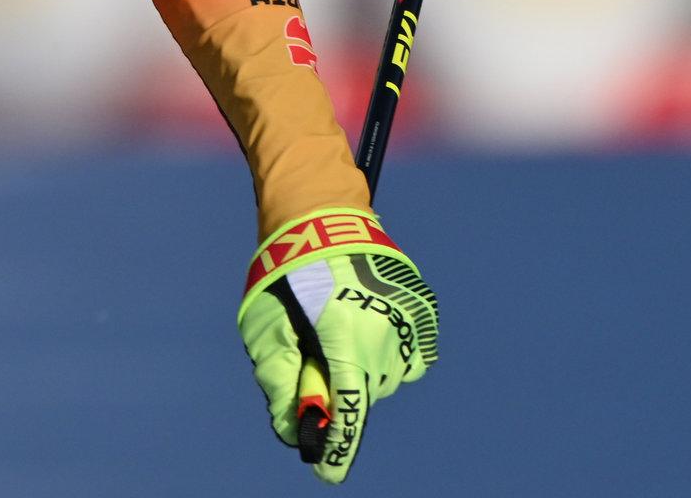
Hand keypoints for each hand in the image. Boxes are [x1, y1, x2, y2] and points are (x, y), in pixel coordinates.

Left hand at [235, 208, 438, 482]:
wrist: (324, 218)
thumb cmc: (287, 275)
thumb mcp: (266, 327)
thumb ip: (279, 380)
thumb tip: (292, 431)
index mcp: (347, 335)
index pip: (350, 409)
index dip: (338, 446)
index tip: (326, 473)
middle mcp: (387, 332)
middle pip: (366, 392)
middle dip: (340, 386)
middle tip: (314, 350)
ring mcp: (412, 321)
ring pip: (388, 376)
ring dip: (364, 369)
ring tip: (337, 325)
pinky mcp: (424, 312)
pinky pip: (408, 356)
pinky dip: (385, 353)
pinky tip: (363, 322)